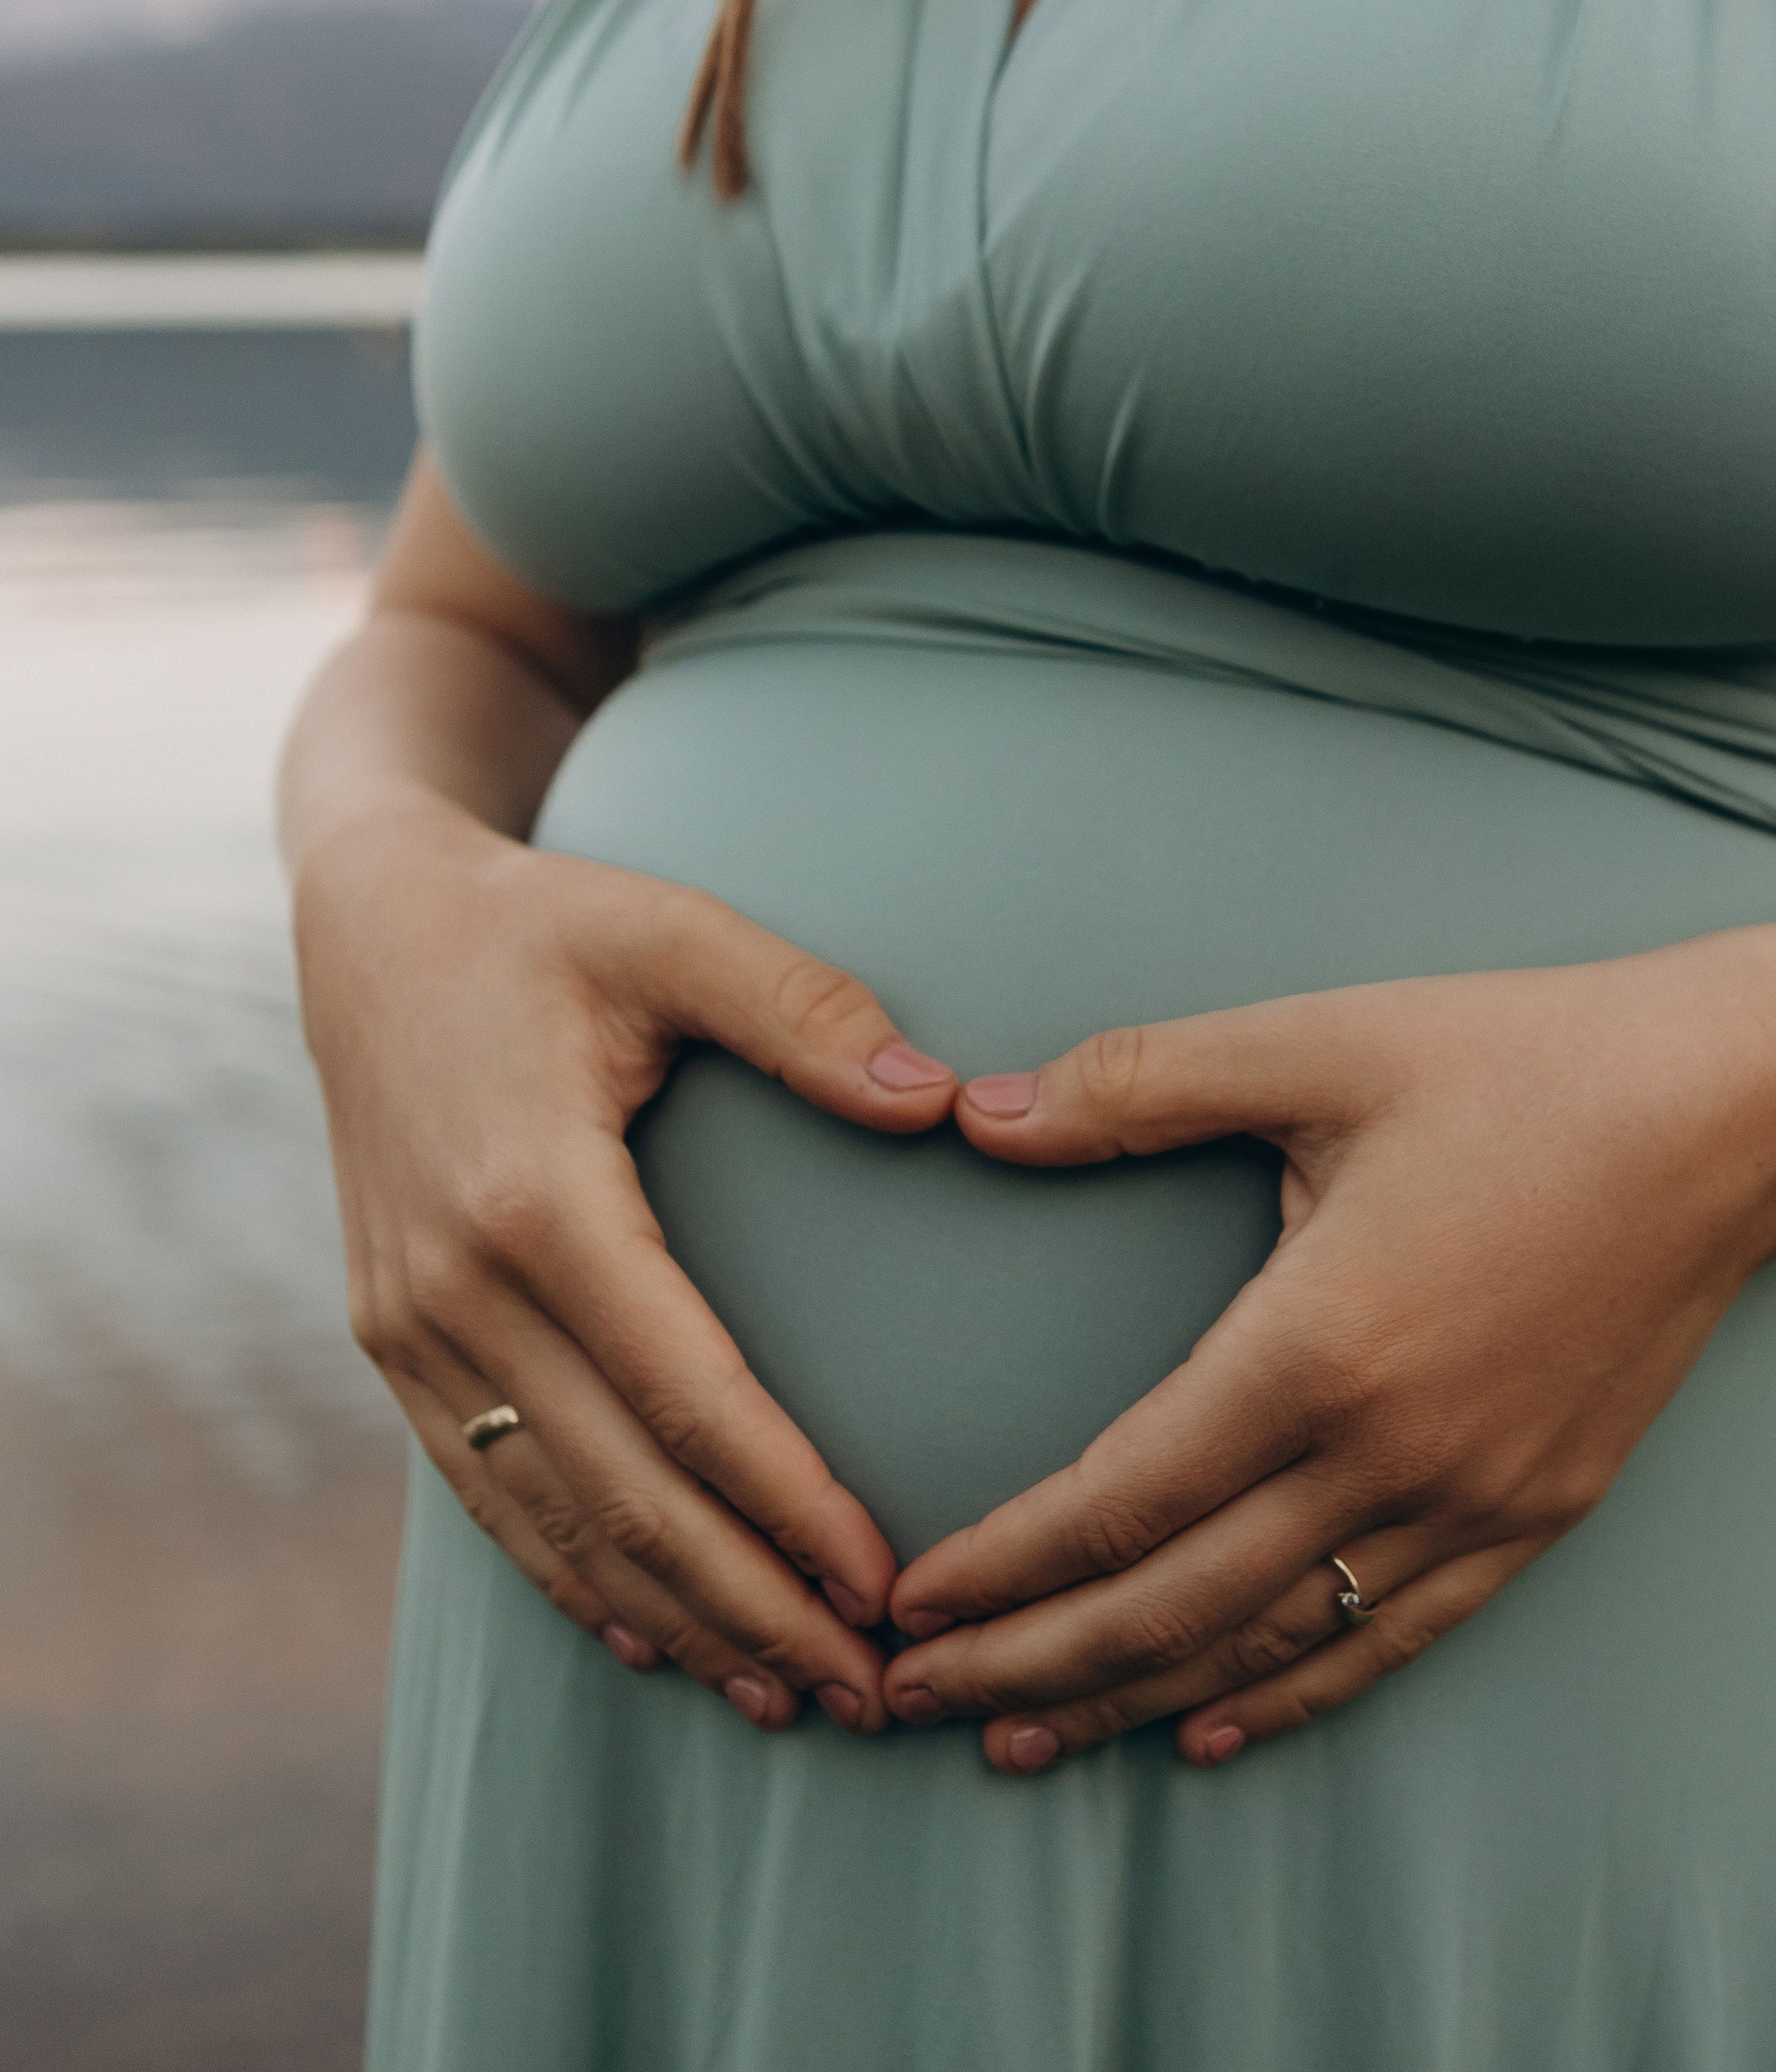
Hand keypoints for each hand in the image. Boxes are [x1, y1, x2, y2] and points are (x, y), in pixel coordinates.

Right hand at [294, 799, 957, 1735]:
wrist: (367, 929)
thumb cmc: (539, 924)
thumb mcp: (667, 927)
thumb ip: (799, 1006)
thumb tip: (938, 1097)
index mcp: (535, 1197)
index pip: (686, 1393)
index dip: (787, 1503)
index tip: (887, 1583)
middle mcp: (457, 1287)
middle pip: (623, 1491)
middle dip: (749, 1603)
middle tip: (867, 1691)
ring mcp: (409, 1328)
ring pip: (552, 1518)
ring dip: (668, 1617)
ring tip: (783, 1694)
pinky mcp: (392, 1340)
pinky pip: (482, 1492)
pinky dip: (569, 1576)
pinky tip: (646, 1636)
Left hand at [884, 931, 1775, 1769]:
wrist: (1721, 1110)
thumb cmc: (1517, 1063)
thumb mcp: (1313, 1043)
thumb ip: (1135, 1083)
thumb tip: (981, 1111)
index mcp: (1317, 1346)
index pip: (1119, 1499)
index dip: (1003, 1567)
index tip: (909, 1605)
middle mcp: (1391, 1453)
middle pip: (1172, 1605)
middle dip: (1030, 1665)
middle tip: (915, 1702)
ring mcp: (1472, 1499)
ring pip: (1272, 1646)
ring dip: (1135, 1699)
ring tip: (1027, 1739)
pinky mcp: (1535, 1510)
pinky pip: (1394, 1640)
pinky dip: (1290, 1694)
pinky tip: (1212, 1726)